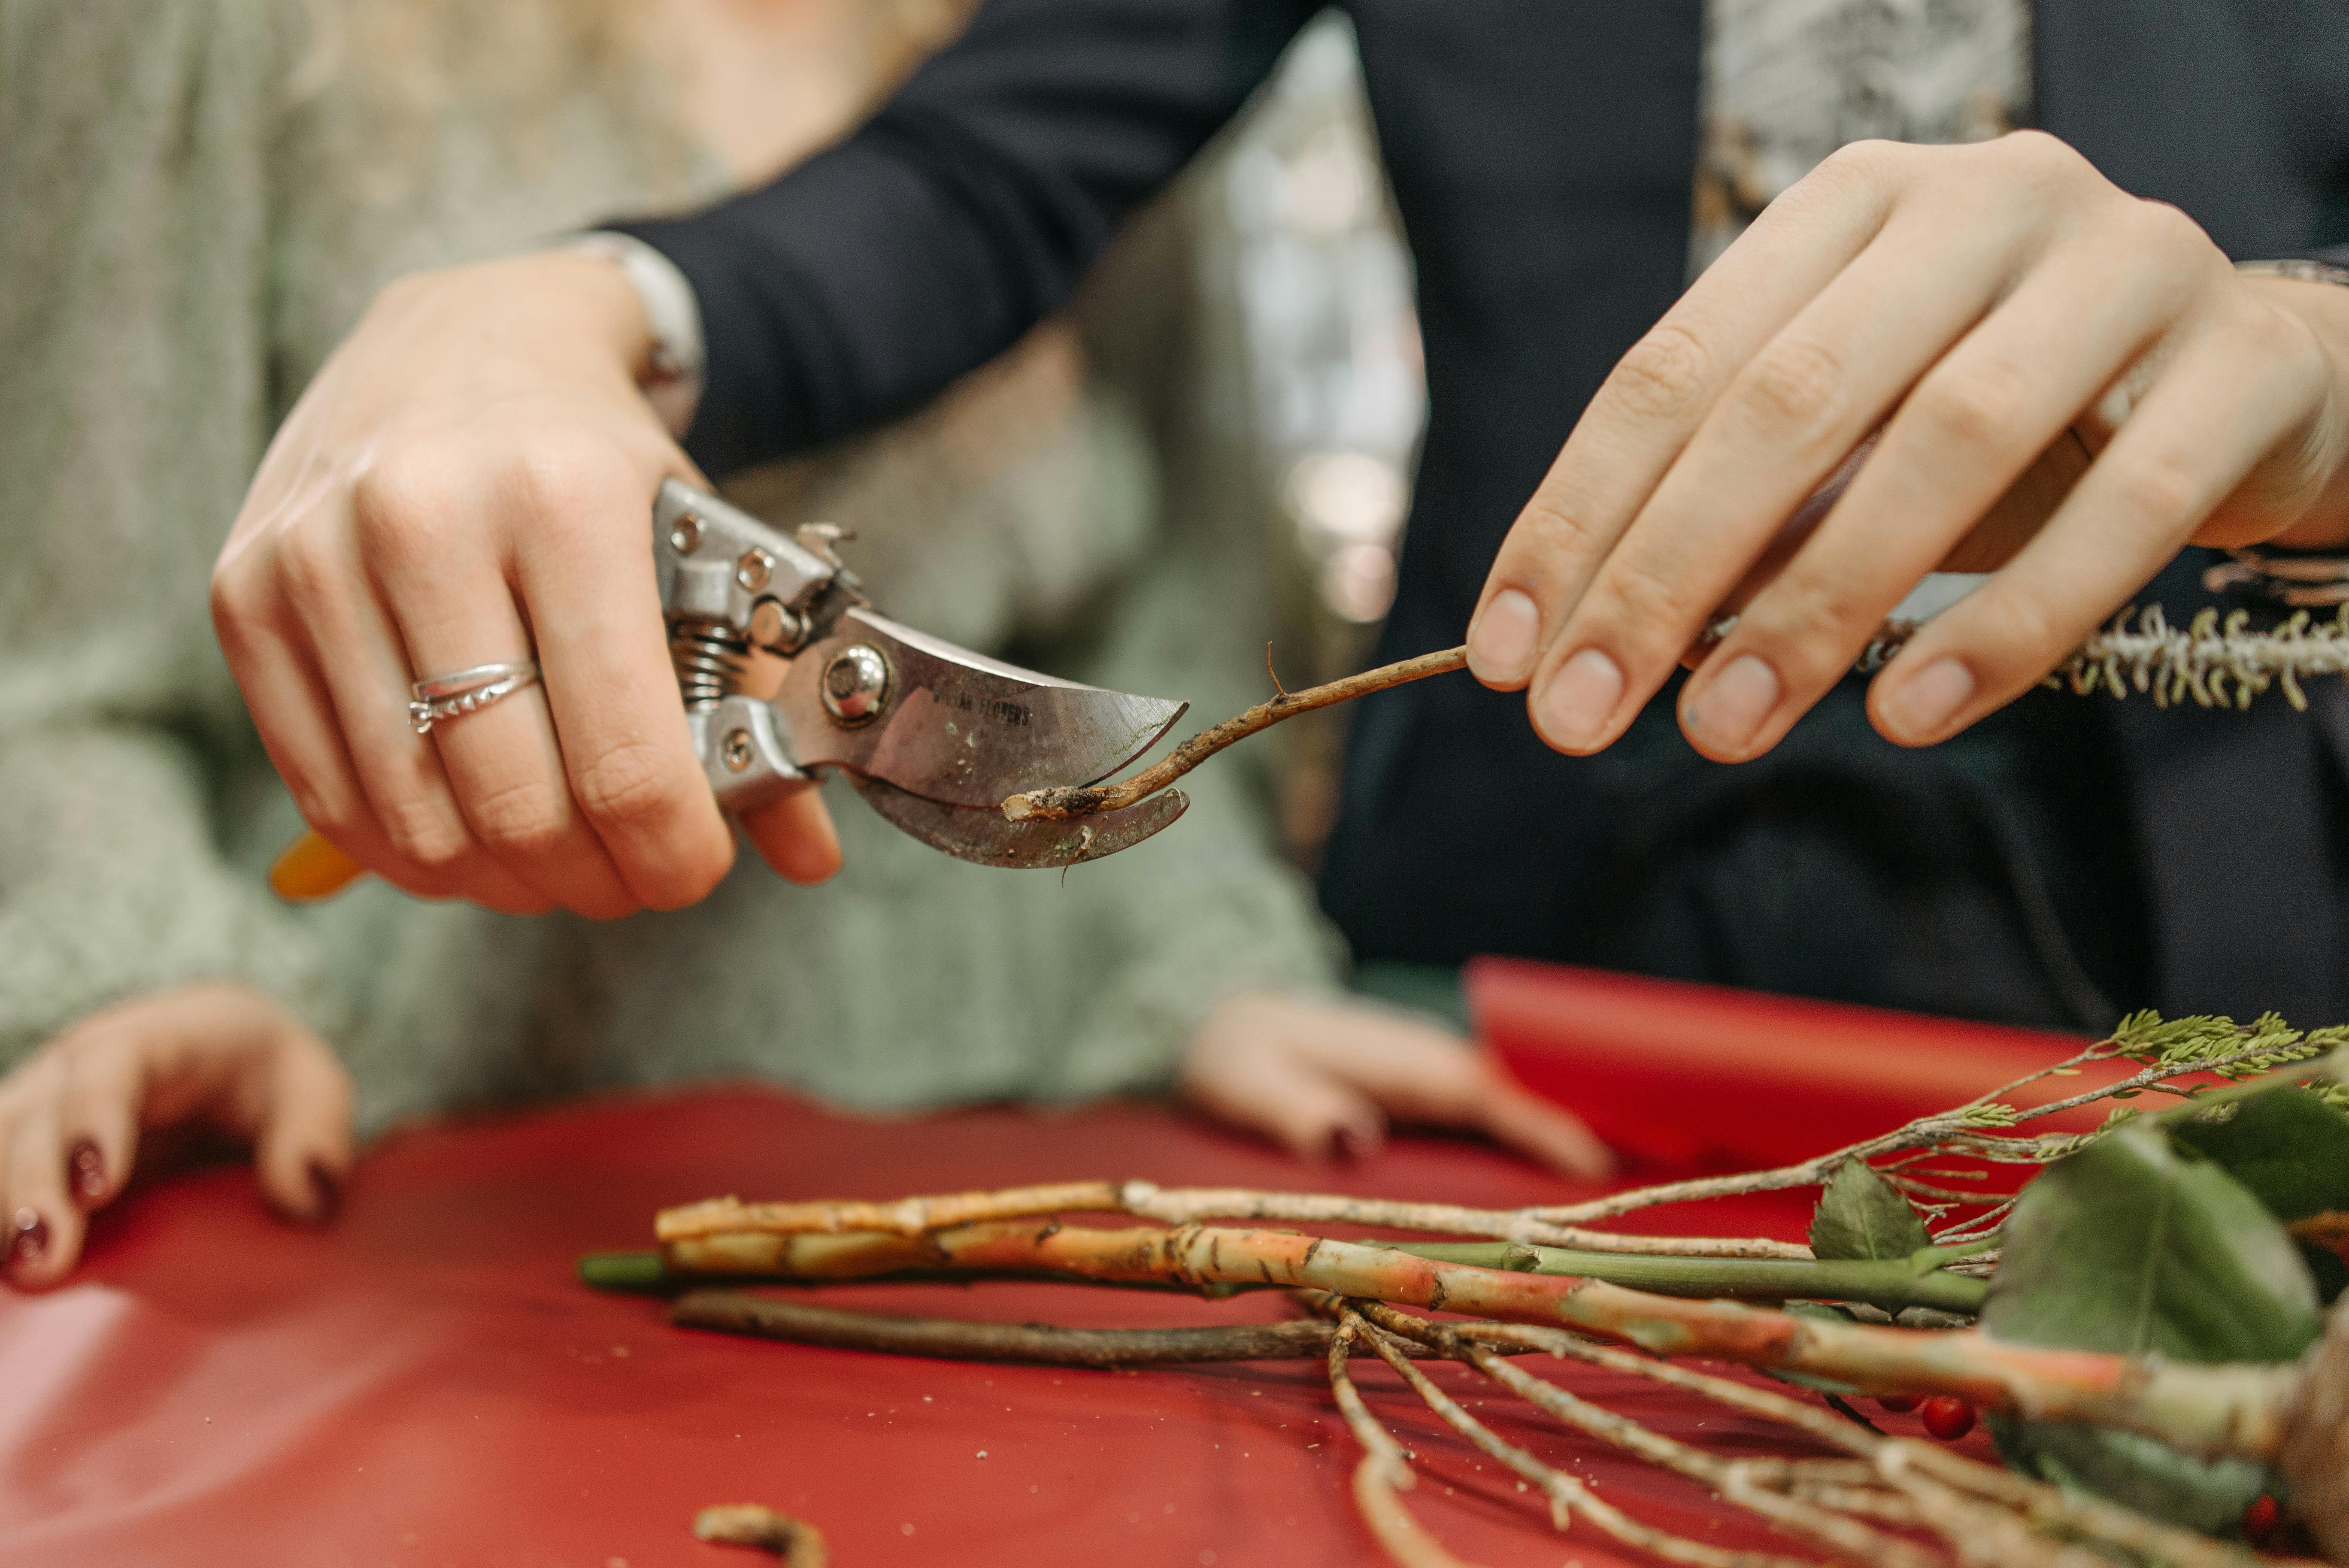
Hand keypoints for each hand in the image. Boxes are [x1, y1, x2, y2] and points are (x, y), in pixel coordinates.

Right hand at [0, 984, 352, 1289]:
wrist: (230, 1068)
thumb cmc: (274, 1080)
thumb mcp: (314, 1094)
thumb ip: (315, 1138)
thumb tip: (305, 1194)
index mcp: (160, 1037)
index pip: (112, 1066)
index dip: (95, 1121)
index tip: (100, 1187)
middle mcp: (82, 1065)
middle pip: (37, 1117)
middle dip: (33, 1186)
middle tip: (45, 1256)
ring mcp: (45, 1108)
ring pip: (1, 1145)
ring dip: (3, 1208)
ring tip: (19, 1273)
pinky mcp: (29, 1153)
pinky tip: (7, 1267)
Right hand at [211, 253, 841, 919]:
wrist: (469, 335)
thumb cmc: (597, 457)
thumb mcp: (703, 547)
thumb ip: (756, 701)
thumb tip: (807, 854)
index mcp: (562, 500)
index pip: (623, 758)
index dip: (671, 853)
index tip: (694, 870)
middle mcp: (420, 519)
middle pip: (513, 806)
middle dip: (591, 878)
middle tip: (629, 877)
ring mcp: (312, 558)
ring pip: (415, 820)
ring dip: (502, 879)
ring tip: (557, 860)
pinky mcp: (241, 595)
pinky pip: (327, 793)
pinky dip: (409, 851)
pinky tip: (468, 837)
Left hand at [1178, 991, 1613, 1177]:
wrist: (1219, 1021)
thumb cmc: (1232, 1059)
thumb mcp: (1244, 1087)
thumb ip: (1291, 1112)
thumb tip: (1350, 1137)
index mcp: (1397, 1060)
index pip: (1483, 1092)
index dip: (1540, 1124)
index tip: (1597, 1159)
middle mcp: (1427, 1062)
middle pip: (1522, 1094)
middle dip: (1587, 1123)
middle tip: (1667, 1169)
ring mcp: (1431, 1073)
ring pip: (1515, 1102)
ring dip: (1569, 1130)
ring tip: (1646, 1177)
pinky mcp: (1426, 1090)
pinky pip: (1495, 1111)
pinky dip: (1537, 1132)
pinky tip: (1573, 1169)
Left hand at [1465, 131, 2348, 762]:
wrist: (2243, 379)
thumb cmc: (2011, 417)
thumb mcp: (1859, 451)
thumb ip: (1746, 515)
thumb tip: (1603, 631)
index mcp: (1851, 210)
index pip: (1675, 368)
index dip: (1577, 517)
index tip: (1509, 655)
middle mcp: (1981, 203)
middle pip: (1790, 400)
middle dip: (1665, 573)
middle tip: (1579, 714)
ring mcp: (2125, 267)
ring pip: (1949, 441)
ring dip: (1818, 604)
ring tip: (1724, 729)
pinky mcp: (2242, 361)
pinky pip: (2124, 506)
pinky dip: (2009, 621)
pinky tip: (1910, 715)